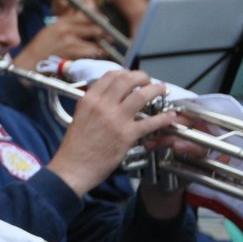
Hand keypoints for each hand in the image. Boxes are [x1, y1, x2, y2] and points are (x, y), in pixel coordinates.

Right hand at [16, 14, 106, 66]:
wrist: (29, 62)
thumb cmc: (39, 48)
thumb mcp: (50, 30)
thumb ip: (66, 25)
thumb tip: (83, 24)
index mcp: (61, 22)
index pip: (86, 17)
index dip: (98, 19)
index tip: (105, 23)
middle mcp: (66, 29)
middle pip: (93, 27)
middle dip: (104, 33)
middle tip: (111, 37)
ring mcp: (69, 41)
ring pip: (93, 42)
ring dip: (101, 46)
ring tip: (105, 49)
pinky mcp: (70, 53)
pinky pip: (89, 52)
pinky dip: (94, 54)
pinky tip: (96, 55)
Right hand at [47, 68, 176, 195]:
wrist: (72, 168)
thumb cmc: (74, 148)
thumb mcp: (79, 118)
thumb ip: (94, 106)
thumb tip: (109, 99)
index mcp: (89, 100)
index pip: (111, 76)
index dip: (126, 73)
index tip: (132, 77)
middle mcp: (102, 106)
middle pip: (128, 80)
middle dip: (143, 77)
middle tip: (149, 82)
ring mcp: (116, 119)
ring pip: (142, 95)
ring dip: (156, 90)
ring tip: (162, 91)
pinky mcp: (127, 135)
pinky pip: (151, 122)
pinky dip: (164, 117)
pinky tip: (170, 116)